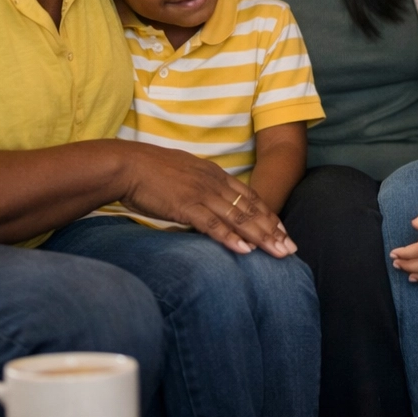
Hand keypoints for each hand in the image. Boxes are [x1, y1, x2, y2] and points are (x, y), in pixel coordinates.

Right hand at [116, 141, 297, 257]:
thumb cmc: (150, 170)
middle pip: (251, 209)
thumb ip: (200, 186)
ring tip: (277, 252)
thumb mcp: (185, 173)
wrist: (127, 164)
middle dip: (272, 230)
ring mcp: (202, 194)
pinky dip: (231, 238)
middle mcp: (214, 183)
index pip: (249, 197)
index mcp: (215, 174)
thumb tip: (207, 200)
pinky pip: (213, 225)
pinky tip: (245, 250)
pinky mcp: (186, 206)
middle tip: (290, 247)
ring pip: (239, 218)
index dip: (267, 215)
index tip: (281, 230)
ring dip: (261, 237)